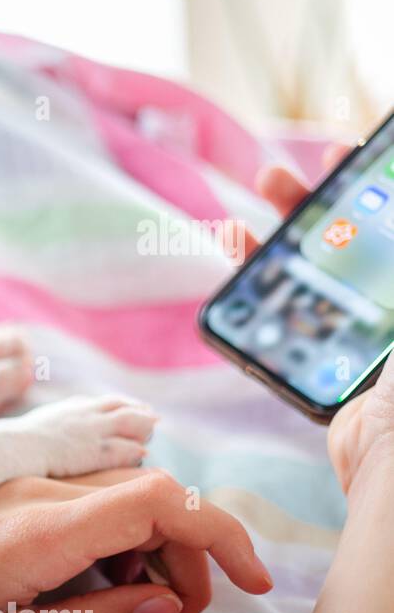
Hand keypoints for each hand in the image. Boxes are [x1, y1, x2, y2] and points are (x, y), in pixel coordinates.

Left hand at [0, 468, 271, 612]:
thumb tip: (166, 605)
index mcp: (35, 527)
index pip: (154, 497)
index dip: (215, 529)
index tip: (249, 579)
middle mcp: (32, 487)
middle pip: (149, 493)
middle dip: (188, 551)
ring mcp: (18, 477)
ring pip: (121, 488)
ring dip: (153, 539)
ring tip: (138, 601)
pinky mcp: (6, 481)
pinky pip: (85, 488)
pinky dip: (117, 527)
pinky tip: (99, 572)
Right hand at [243, 151, 393, 497]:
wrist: (392, 464)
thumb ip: (389, 260)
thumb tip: (382, 207)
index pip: (386, 227)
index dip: (369, 184)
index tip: (347, 148)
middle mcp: (384, 307)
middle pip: (348, 239)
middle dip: (316, 201)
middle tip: (288, 171)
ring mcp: (352, 335)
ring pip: (310, 271)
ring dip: (277, 237)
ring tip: (249, 206)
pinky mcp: (316, 364)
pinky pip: (283, 313)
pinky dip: (257, 283)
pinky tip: (234, 256)